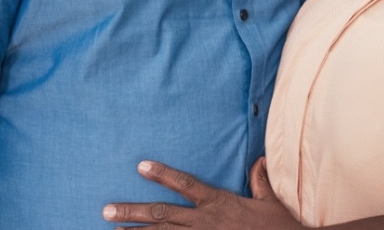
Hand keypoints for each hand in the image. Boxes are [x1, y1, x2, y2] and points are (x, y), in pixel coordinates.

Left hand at [102, 158, 300, 229]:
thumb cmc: (278, 227)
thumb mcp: (269, 201)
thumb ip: (259, 180)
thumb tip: (259, 160)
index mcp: (218, 203)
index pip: (185, 184)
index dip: (162, 174)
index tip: (140, 166)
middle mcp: (205, 222)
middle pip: (162, 216)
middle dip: (131, 213)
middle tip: (105, 211)